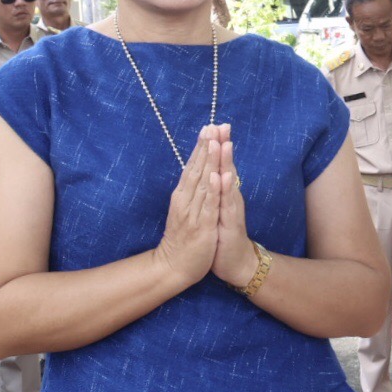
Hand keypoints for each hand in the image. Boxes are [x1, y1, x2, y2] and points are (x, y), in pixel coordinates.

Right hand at [155, 127, 221, 286]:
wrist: (174, 266)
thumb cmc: (182, 237)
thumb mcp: (186, 209)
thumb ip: (190, 190)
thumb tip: (196, 170)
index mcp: (183, 194)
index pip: (193, 165)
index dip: (201, 146)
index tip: (209, 126)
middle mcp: (185, 199)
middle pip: (197, 168)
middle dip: (206, 146)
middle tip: (213, 125)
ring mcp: (192, 212)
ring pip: (203, 182)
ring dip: (209, 161)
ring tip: (214, 142)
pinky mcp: (201, 226)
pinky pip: (208, 205)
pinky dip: (213, 190)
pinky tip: (217, 175)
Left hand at [211, 125, 257, 288]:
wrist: (235, 262)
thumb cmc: (223, 234)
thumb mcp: (216, 209)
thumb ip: (215, 190)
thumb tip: (210, 171)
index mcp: (223, 193)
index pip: (219, 164)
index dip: (217, 145)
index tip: (213, 124)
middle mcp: (230, 197)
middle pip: (226, 167)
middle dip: (224, 146)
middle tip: (222, 125)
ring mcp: (232, 209)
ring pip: (229, 182)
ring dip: (227, 162)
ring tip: (224, 143)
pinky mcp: (232, 223)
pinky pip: (228, 204)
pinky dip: (225, 190)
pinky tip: (224, 177)